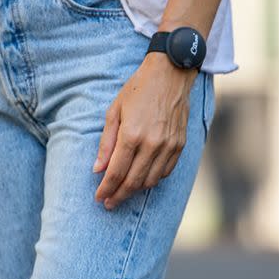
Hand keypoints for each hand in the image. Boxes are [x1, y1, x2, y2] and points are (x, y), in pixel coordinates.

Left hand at [92, 51, 198, 209]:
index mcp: (132, 135)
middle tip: (108, 203)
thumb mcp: (114, 111)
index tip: (98, 197)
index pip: (116, 172)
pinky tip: (142, 180)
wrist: (170, 74)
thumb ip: (106, 143)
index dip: (105, 189)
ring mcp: (169, 146)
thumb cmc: (137, 89)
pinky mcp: (180, 145)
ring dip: (135, 191)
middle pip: (133, 182)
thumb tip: (98, 168)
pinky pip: (165, 172)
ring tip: (122, 194)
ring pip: (150, 181)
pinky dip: (152, 180)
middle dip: (118, 196)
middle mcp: (152, 144)